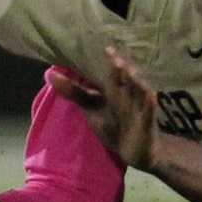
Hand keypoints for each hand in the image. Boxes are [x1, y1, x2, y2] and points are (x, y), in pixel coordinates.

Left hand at [48, 48, 158, 170]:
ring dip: (135, 82)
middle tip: (113, 56)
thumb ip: (74, 92)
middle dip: (119, 69)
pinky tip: (152, 96)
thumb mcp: (92, 110)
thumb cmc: (113, 126)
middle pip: (122, 80)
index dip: (109, 63)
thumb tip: (49, 74)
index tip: (106, 50)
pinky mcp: (147, 123)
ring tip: (130, 71)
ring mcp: (138, 108)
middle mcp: (126, 95)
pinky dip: (150, 105)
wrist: (137, 152)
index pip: (108, 75)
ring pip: (138, 92)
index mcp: (113, 91)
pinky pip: (149, 113)